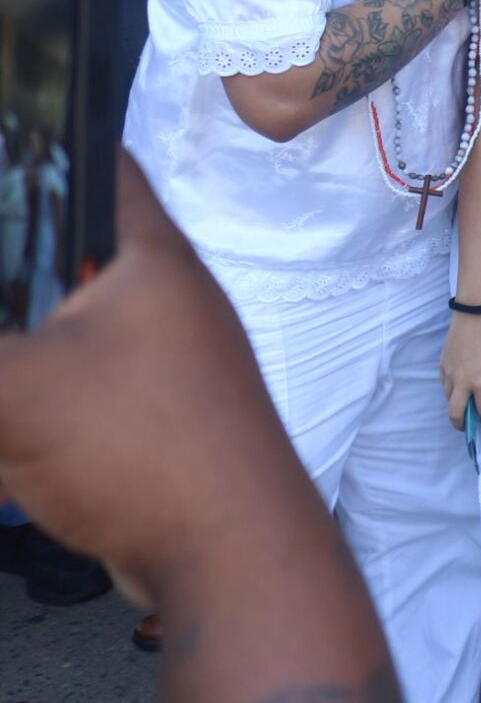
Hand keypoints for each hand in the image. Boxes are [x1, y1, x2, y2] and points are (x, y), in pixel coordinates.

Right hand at [0, 155, 326, 603]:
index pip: (95, 163)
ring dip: (19, 328)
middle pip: (68, 244)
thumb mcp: (15, 393)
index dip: (36, 142)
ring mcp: (165, 355)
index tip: (2, 143)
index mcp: (151, 258)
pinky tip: (10, 417)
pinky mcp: (153, 414)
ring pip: (65, 316)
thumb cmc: (145, 455)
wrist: (234, 560)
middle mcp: (167, 296)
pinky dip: (30, 384)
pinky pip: (75, 377)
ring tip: (11, 363)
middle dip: (14, 249)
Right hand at [439, 310, 480, 431]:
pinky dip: (451, 389)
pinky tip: (458, 385)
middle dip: (461, 424)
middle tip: (468, 427)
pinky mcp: (442, 364)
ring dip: (455, 404)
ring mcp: (449, 373)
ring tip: (465, 404)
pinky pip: (444, 384)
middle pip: (455, 413)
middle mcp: (462, 381)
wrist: (475, 313)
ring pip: (448, 398)